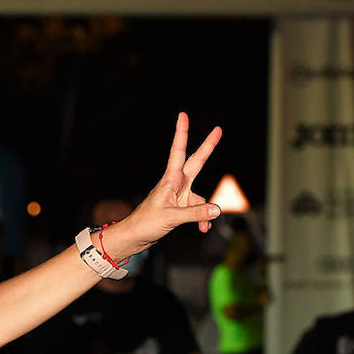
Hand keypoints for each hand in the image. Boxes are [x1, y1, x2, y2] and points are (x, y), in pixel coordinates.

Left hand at [107, 113, 223, 259]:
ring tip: (203, 226)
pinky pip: (199, 210)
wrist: (135, 237)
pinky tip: (202, 228)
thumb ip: (195, 213)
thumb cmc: (146, 224)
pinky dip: (202, 219)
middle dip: (207, 147)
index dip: (181, 134)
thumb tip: (217, 209)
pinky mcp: (180, 207)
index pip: (178, 152)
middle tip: (218, 130)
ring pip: (201, 196)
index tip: (182, 116)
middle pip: (196, 162)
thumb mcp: (171, 218)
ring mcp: (179, 195)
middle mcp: (176, 184)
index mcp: (170, 180)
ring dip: (204, 211)